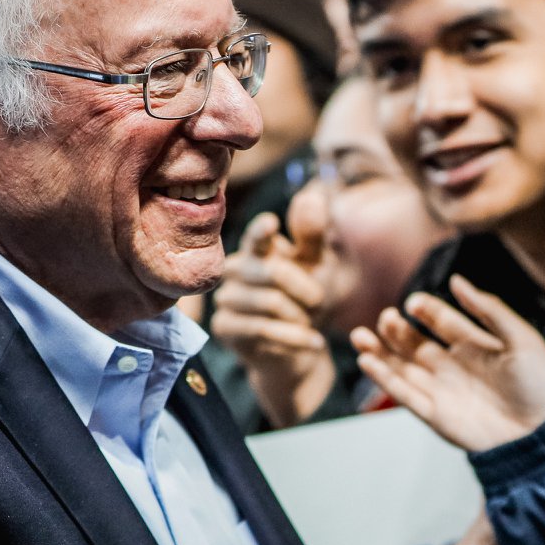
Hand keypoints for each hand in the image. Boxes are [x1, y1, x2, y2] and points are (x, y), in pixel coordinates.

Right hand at [210, 208, 332, 427]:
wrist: (301, 348)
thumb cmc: (308, 300)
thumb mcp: (318, 266)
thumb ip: (312, 235)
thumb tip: (310, 196)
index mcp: (257, 249)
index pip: (257, 236)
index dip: (262, 231)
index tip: (272, 224)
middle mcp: (235, 269)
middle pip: (273, 272)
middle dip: (306, 289)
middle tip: (320, 302)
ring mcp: (226, 298)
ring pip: (269, 303)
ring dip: (301, 316)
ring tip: (310, 322)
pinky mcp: (224, 327)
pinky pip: (263, 330)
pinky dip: (295, 337)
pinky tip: (314, 341)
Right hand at [350, 275, 544, 452]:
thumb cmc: (540, 383)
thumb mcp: (519, 337)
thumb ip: (487, 308)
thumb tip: (456, 280)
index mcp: (475, 345)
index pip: (441, 322)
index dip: (425, 310)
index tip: (413, 303)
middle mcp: (453, 366)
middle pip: (415, 344)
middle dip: (396, 330)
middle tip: (387, 317)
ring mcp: (443, 390)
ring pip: (402, 368)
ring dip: (380, 353)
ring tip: (360, 335)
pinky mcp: (436, 415)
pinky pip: (405, 395)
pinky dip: (385, 380)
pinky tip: (368, 361)